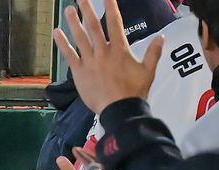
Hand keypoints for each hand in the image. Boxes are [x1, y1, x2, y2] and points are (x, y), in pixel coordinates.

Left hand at [53, 0, 162, 114]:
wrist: (120, 110)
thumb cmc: (134, 92)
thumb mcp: (148, 71)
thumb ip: (153, 52)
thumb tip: (161, 37)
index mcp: (120, 49)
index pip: (115, 22)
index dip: (110, 6)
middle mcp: (103, 52)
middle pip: (93, 26)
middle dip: (87, 9)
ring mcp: (90, 61)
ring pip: (80, 38)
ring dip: (73, 22)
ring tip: (69, 9)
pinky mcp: (80, 73)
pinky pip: (69, 55)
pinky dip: (62, 43)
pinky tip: (56, 32)